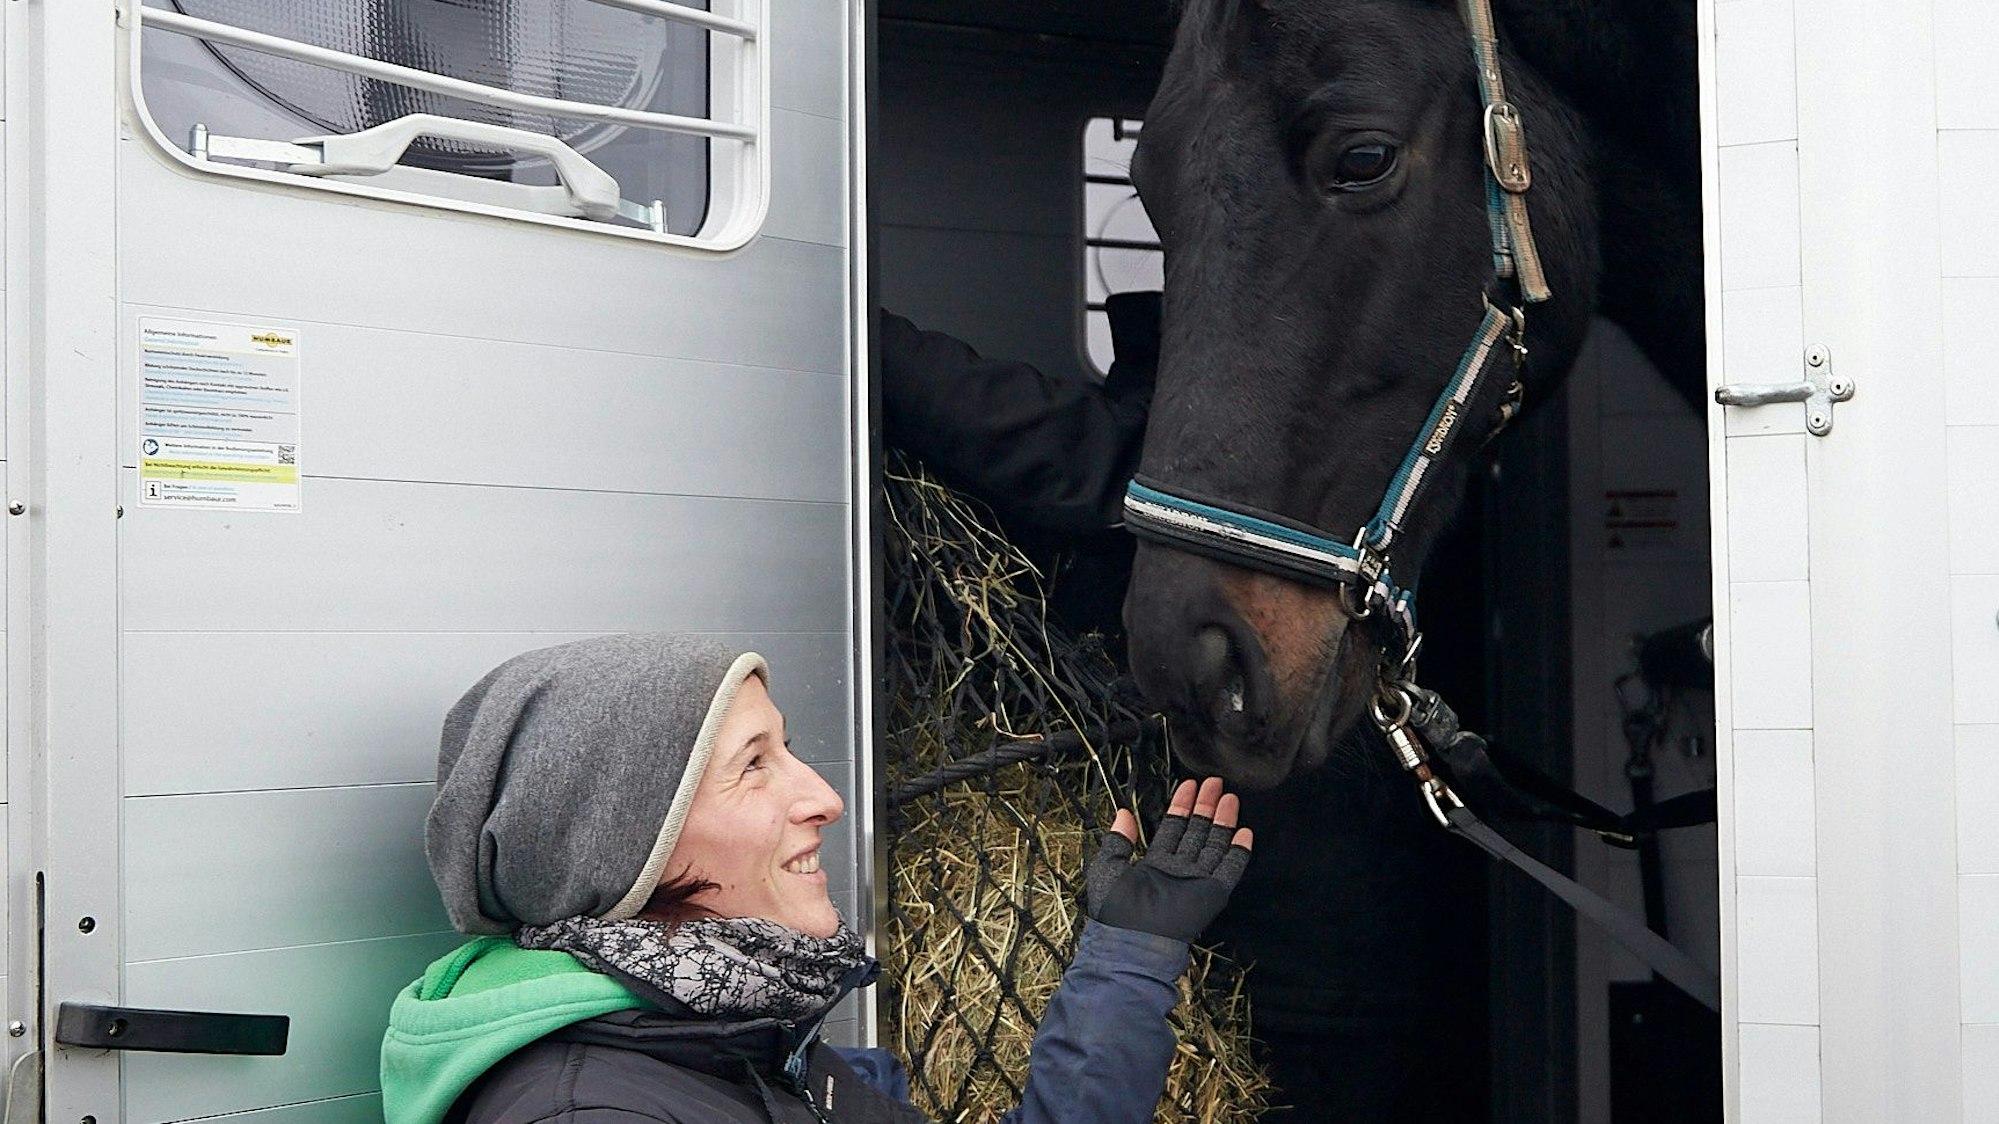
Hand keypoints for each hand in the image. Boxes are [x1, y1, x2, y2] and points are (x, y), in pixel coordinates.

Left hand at [1084, 777, 1253, 941]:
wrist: (1132, 940)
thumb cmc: (1115, 910)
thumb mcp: (1107, 867)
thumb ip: (1117, 840)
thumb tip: (1123, 813)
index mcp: (1155, 864)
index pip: (1173, 828)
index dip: (1181, 806)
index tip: (1190, 785)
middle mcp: (1179, 870)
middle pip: (1196, 831)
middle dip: (1205, 806)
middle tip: (1215, 782)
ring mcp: (1197, 881)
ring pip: (1214, 844)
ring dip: (1223, 821)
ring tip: (1230, 798)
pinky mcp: (1212, 893)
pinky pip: (1229, 869)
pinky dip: (1238, 852)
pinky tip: (1244, 833)